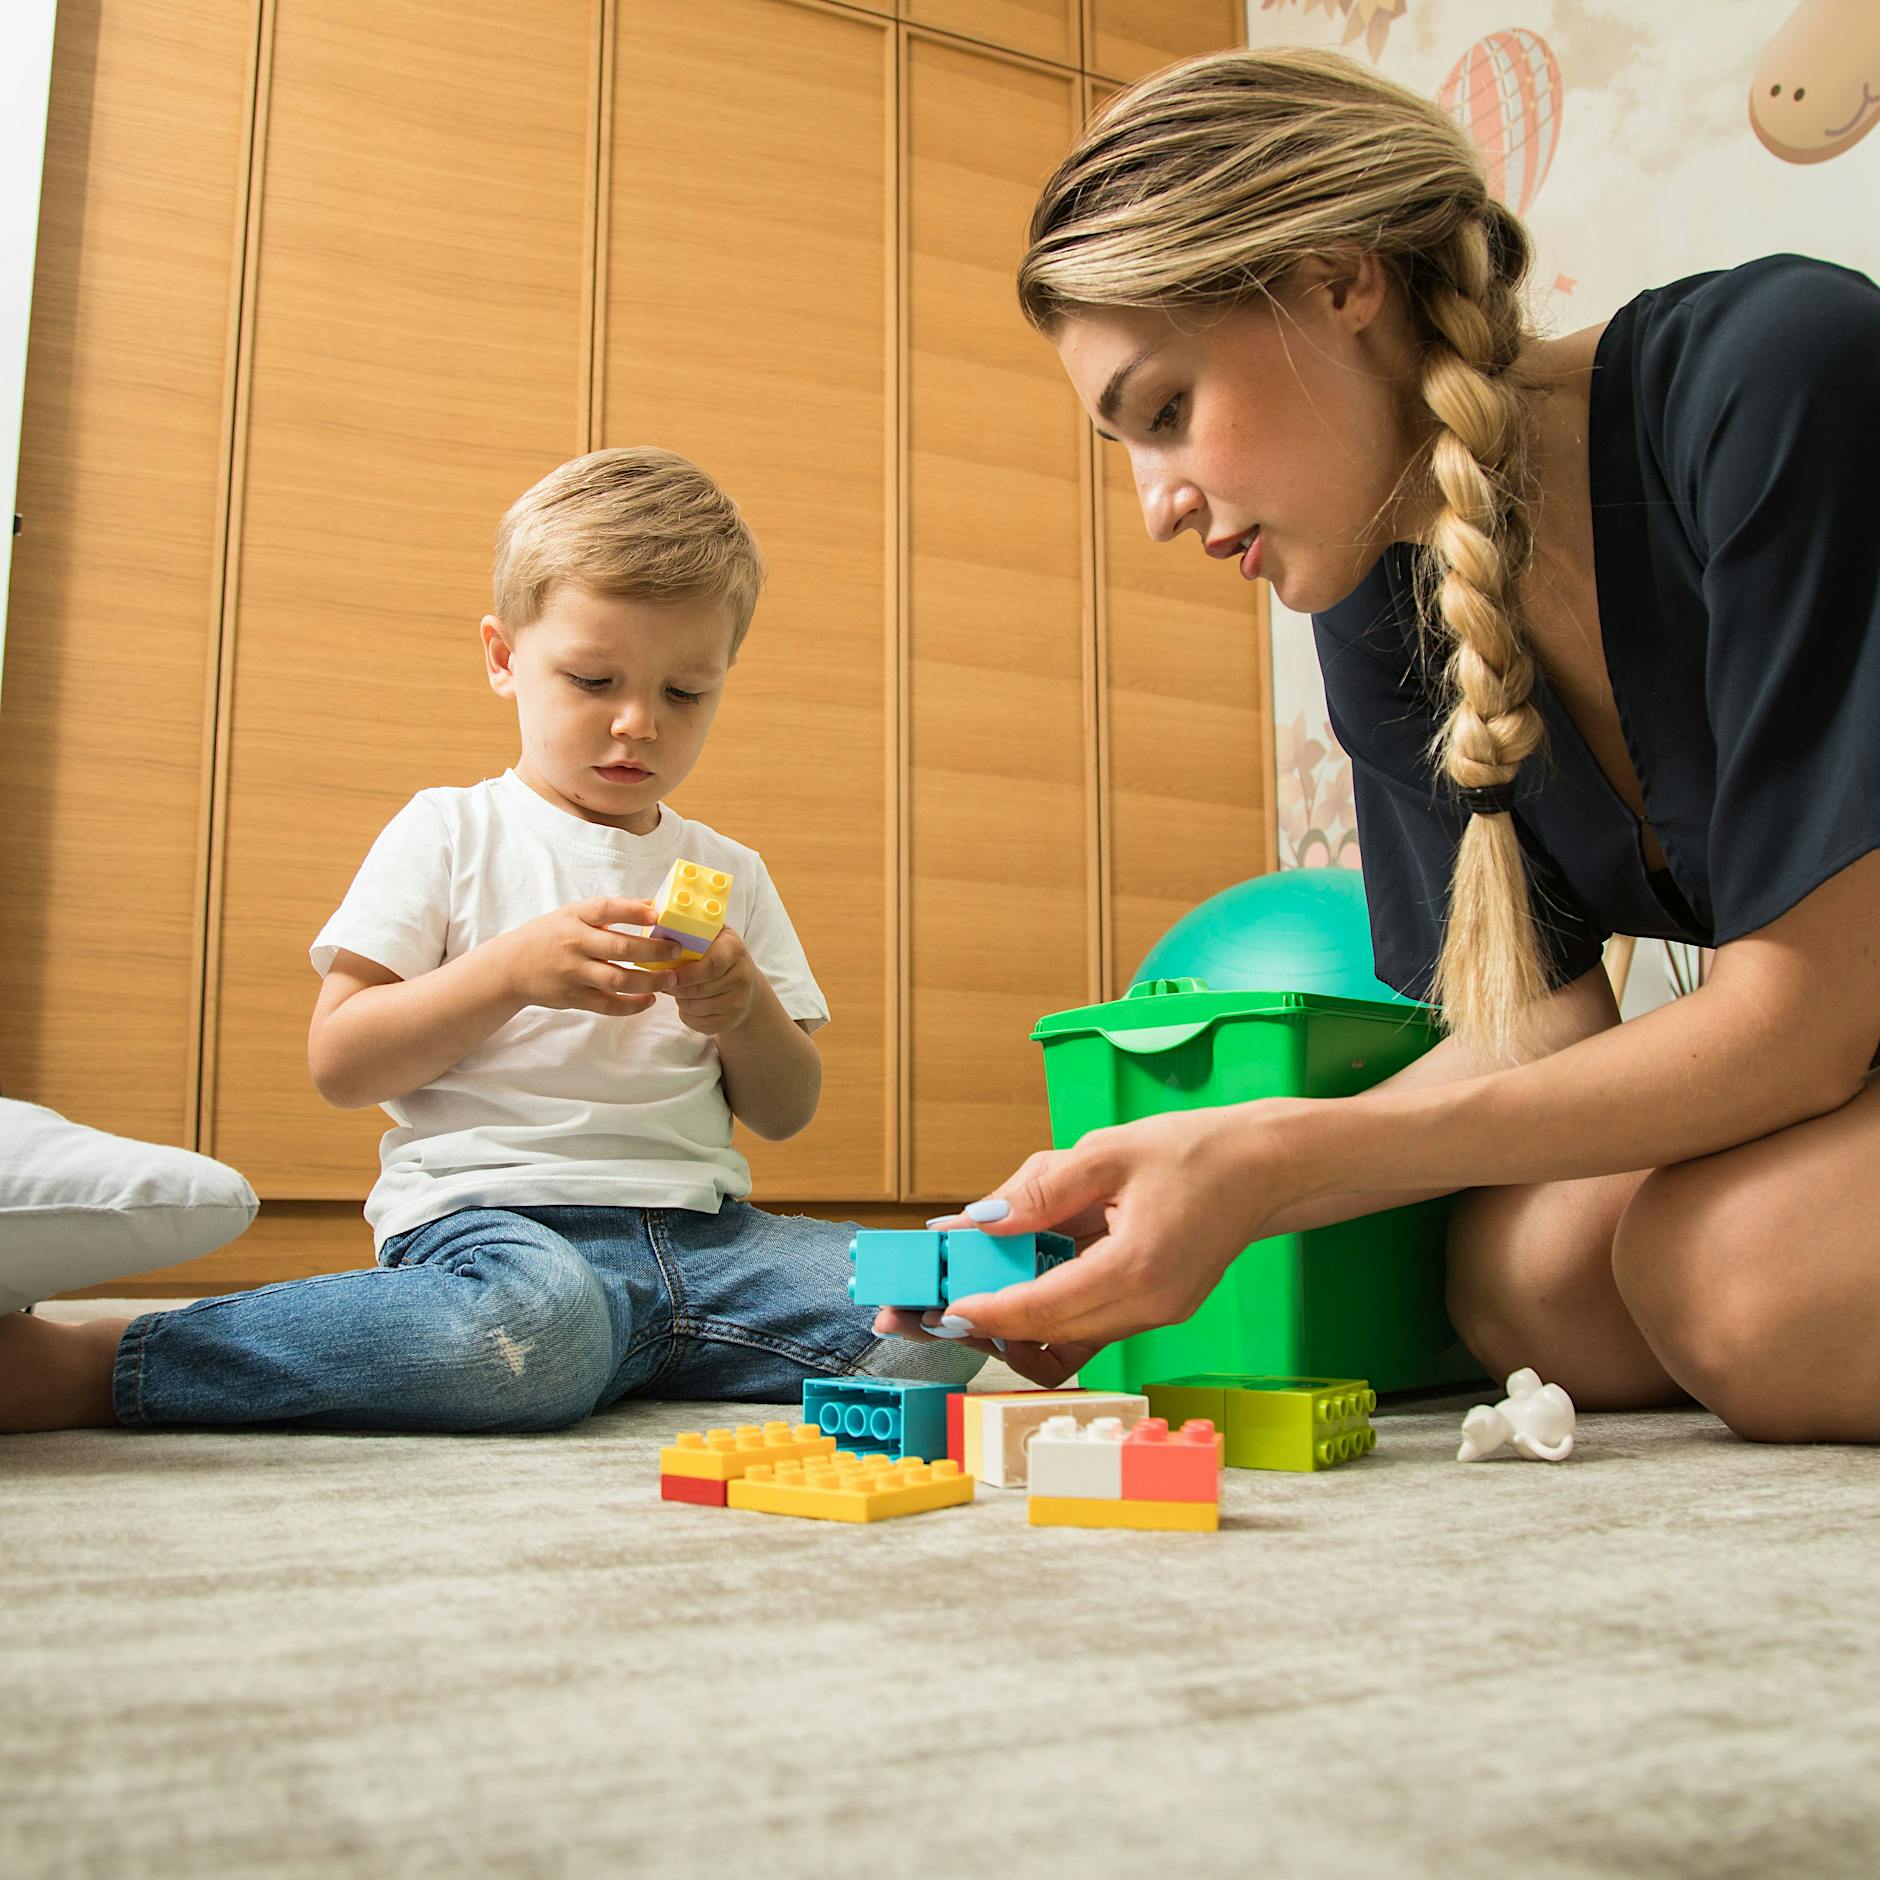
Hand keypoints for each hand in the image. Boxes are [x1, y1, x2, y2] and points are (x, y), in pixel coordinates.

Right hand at [492, 896, 680, 1015]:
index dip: (633, 911)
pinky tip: (649, 1000)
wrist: (510, 968)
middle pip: (620, 947)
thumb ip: (611, 912)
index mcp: (575, 917)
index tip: (658, 915)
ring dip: (650, 981)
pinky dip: (632, 1005)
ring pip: (618, 978)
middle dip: (653, 950)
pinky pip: (608, 1004)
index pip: (606, 909)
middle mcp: (574, 943)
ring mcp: (573, 972)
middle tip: (676, 951)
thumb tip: (655, 906)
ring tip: (671, 979)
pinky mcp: (573, 997)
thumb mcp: (573, 915)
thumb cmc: (550, 936)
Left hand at [644, 925, 762, 1037]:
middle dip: (677, 987)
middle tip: (665, 982)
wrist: (745, 985)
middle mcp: (742, 976)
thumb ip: (688, 932)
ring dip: (680, 1000)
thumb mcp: (710, 937)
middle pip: (699, 988)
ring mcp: (739, 1001)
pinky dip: (687, 1014)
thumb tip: (654, 934)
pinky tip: (689, 1003)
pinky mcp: (731, 1021)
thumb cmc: (718, 955)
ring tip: (679, 990)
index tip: (668, 974)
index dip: (687, 972)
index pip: (711, 964)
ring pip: (696, 1006)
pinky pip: (698, 1022)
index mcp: (734, 949)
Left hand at [877, 1103, 1306, 1362]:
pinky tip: (1010, 1293)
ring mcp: (1151, 1316)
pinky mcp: (1151, 1311)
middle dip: (979, 1324)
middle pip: (1045, 1336)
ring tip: (954, 1299)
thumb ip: (1039, 1189)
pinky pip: (1084, 1330)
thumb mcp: (1108, 1152)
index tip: (937, 1307)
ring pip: (1062, 1342)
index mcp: (1138, 1268)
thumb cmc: (1197, 1151)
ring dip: (1006, 1326)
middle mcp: (1146, 1307)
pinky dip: (1042, 1319)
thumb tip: (976, 1221)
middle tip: (919, 1311)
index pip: (1043, 1308)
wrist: (1268, 1167)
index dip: (983, 1311)